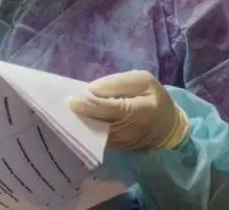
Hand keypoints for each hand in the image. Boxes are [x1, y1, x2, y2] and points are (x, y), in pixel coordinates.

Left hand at [67, 70, 188, 150]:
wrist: (167, 127)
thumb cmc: (154, 98)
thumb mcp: (143, 81)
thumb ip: (119, 82)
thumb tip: (93, 89)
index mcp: (137, 111)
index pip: (108, 109)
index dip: (88, 105)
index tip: (70, 100)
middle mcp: (127, 130)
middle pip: (96, 123)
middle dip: (79, 114)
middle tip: (61, 104)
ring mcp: (120, 142)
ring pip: (93, 132)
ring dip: (80, 121)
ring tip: (66, 110)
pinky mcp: (114, 147)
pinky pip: (95, 136)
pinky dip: (85, 127)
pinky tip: (77, 117)